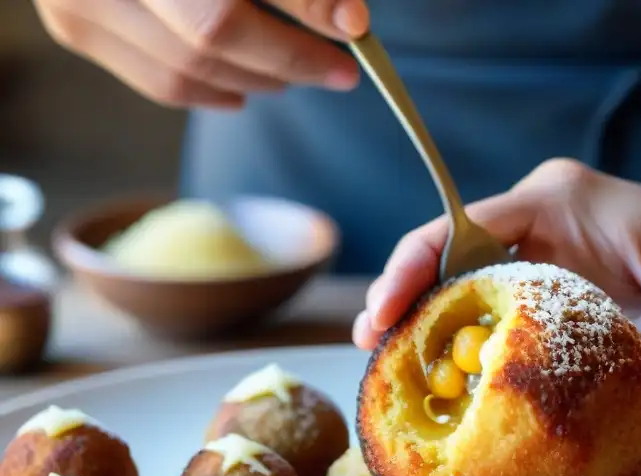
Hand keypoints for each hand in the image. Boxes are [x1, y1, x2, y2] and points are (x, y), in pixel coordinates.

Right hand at [32, 0, 369, 107]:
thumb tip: (349, 21)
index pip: (230, 6)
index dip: (304, 20)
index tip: (354, 35)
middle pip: (211, 38)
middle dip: (286, 59)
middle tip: (332, 67)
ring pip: (185, 70)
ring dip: (253, 79)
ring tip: (290, 72)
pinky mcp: (74, 24)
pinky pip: (158, 81)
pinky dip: (210, 90)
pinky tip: (243, 86)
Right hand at [354, 159, 640, 372]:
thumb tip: (627, 384)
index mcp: (553, 201)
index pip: (466, 225)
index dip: (416, 264)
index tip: (385, 308)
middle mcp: (530, 222)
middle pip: (445, 253)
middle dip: (403, 297)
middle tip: (370, 347)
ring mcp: (529, 252)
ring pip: (458, 282)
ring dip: (423, 323)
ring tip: (390, 371)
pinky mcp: (535, 284)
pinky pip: (485, 308)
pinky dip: (461, 340)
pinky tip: (446, 382)